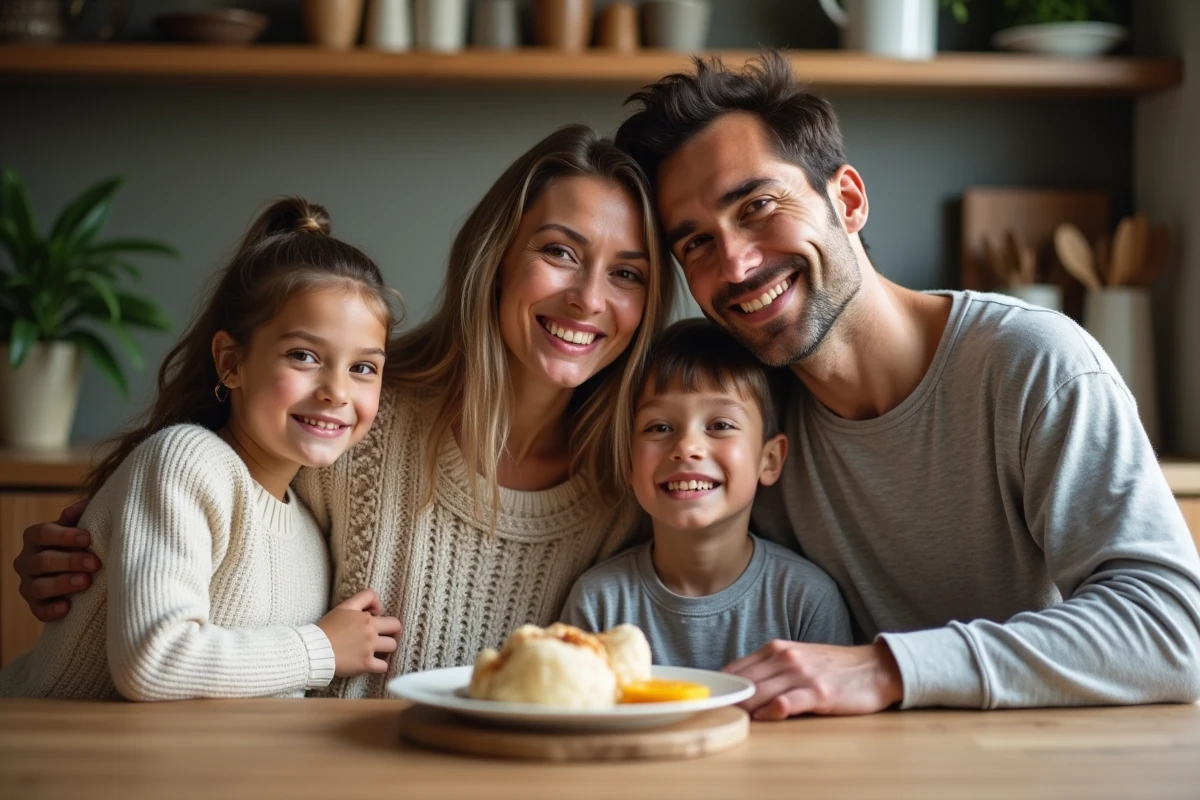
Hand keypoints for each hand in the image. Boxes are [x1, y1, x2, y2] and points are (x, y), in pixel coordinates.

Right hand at [14, 500, 98, 621]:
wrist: (79, 571)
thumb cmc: (80, 544)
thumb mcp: (80, 527)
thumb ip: (81, 515)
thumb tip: (85, 505)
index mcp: (35, 536)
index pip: (43, 533)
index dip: (65, 536)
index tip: (88, 539)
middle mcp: (26, 560)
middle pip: (44, 561)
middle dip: (71, 561)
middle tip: (95, 564)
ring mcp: (28, 584)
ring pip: (38, 586)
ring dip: (62, 584)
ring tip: (86, 582)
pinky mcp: (34, 606)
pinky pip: (38, 610)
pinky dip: (51, 610)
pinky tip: (67, 607)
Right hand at [316, 589, 402, 677]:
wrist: (313, 650)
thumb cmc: (325, 629)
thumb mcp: (342, 608)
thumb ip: (362, 601)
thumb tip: (378, 609)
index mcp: (365, 616)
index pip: (382, 605)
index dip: (382, 611)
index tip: (375, 617)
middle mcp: (370, 630)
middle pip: (396, 627)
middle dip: (392, 631)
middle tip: (385, 637)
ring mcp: (369, 647)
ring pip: (392, 646)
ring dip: (387, 648)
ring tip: (378, 651)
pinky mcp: (365, 664)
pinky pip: (384, 666)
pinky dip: (380, 666)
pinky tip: (373, 664)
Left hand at [723, 641, 903, 719]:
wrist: (875, 667)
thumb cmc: (834, 667)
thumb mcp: (797, 658)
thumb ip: (770, 668)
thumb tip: (740, 686)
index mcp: (777, 649)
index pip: (737, 669)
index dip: (723, 687)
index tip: (714, 701)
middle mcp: (786, 658)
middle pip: (745, 683)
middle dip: (730, 701)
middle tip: (719, 715)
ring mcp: (802, 675)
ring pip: (760, 692)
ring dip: (745, 708)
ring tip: (735, 720)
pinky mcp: (819, 693)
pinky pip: (787, 702)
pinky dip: (771, 711)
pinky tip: (764, 717)